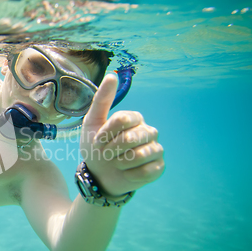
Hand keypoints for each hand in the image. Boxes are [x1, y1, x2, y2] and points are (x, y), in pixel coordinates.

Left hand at [80, 74, 164, 195]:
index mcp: (134, 118)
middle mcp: (149, 131)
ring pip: (140, 155)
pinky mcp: (158, 167)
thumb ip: (102, 99)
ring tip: (116, 163)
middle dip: (111, 149)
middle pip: (130, 138)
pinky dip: (130, 174)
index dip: (106, 133)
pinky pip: (146, 171)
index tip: (97, 141)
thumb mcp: (92, 122)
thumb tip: (112, 75)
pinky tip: (126, 172)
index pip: (123, 119)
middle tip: (106, 154)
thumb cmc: (96, 147)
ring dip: (120, 162)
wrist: (98, 175)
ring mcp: (156, 149)